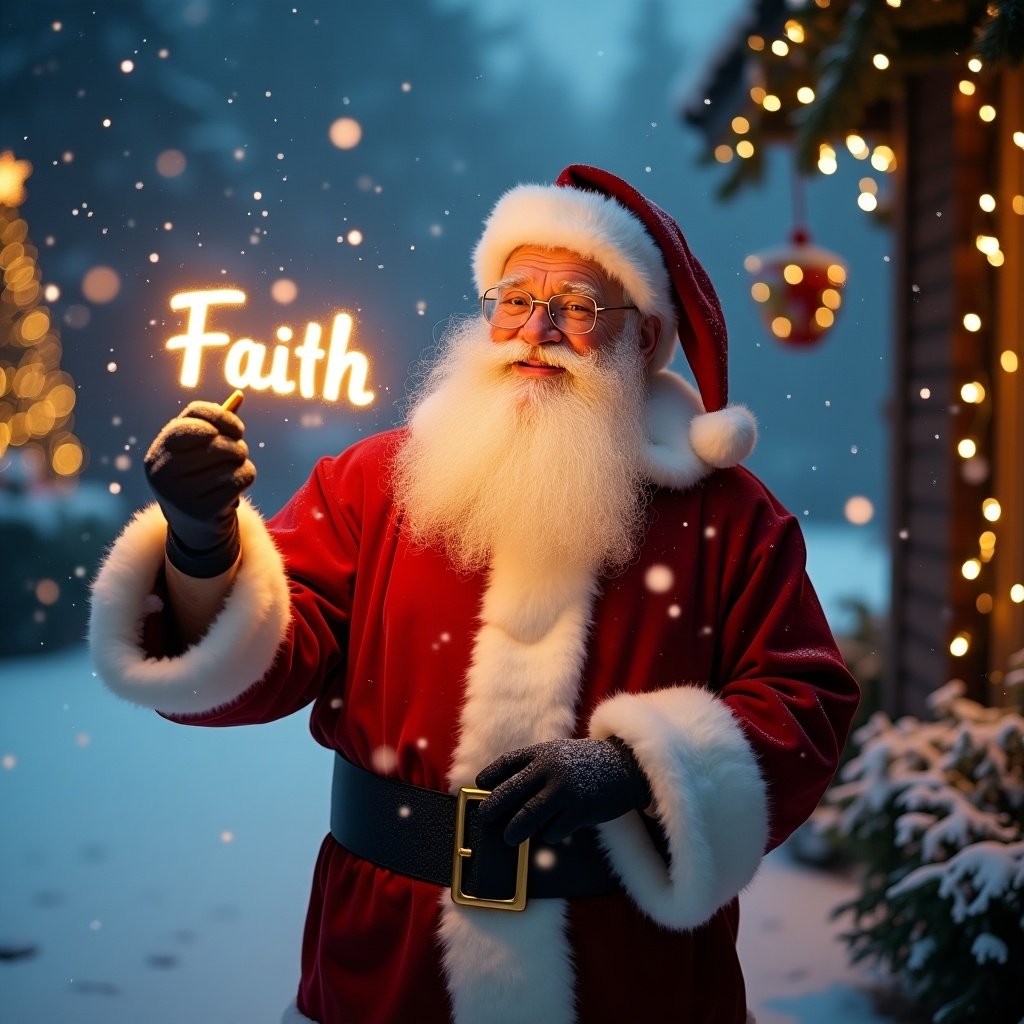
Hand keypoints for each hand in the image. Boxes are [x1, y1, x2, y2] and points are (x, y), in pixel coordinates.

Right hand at [144, 401, 255, 577]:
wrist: (195, 528)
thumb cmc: (200, 479)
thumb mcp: (199, 451)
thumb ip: (215, 424)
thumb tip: (239, 395)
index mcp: (159, 451)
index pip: (193, 416)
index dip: (222, 417)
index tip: (237, 429)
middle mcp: (162, 471)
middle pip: (216, 439)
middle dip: (235, 444)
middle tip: (237, 453)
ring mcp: (179, 493)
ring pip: (232, 459)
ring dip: (242, 462)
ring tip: (234, 471)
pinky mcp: (200, 510)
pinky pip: (239, 480)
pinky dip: (246, 478)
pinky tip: (237, 487)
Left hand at [475, 737, 651, 846]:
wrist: (626, 767)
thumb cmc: (588, 763)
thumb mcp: (561, 754)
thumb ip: (537, 768)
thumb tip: (508, 791)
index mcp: (543, 752)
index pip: (509, 762)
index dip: (492, 774)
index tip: (480, 784)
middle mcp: (550, 769)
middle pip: (511, 791)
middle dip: (493, 806)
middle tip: (483, 817)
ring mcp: (564, 790)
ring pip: (528, 815)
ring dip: (515, 829)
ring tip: (509, 837)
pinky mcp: (579, 810)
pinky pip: (554, 830)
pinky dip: (549, 834)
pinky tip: (552, 833)